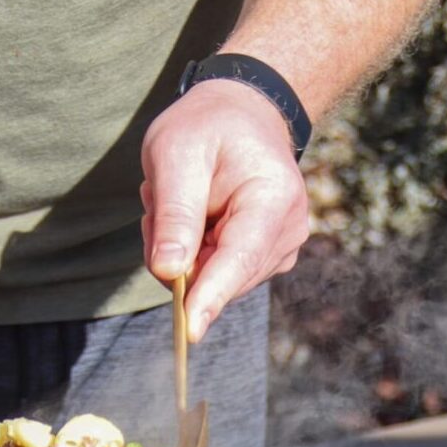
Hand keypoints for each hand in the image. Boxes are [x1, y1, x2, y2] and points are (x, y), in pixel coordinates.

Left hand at [141, 80, 308, 340]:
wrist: (242, 115)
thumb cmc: (208, 127)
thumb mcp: (177, 153)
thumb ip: (175, 213)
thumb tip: (169, 271)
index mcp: (274, 198)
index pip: (239, 259)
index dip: (211, 295)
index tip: (190, 330)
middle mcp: (287, 232)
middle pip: (220, 276)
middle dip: (178, 253)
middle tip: (159, 200)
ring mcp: (279, 251)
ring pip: (212, 281)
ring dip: (182, 250)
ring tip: (181, 199)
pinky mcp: (264, 262)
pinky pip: (214, 277)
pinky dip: (192, 254)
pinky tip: (193, 216)